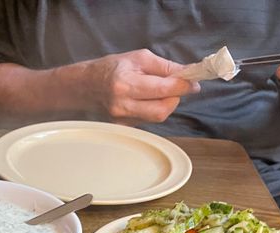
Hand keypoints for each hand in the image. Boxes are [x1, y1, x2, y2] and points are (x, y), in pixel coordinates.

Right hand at [77, 49, 200, 123]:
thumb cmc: (113, 67)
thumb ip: (166, 67)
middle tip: (176, 88)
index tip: (193, 82)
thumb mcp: (140, 58)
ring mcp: (121, 119)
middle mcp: (122, 105)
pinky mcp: (122, 127)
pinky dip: (154, 109)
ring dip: (165, 104)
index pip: (163, 90)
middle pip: (162, 111)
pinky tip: (146, 100)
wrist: (86, 86)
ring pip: (157, 117)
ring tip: (159, 91)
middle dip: (175, 98)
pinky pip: (148, 121)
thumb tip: (189, 76)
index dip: (182, 86)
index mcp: (125, 84)